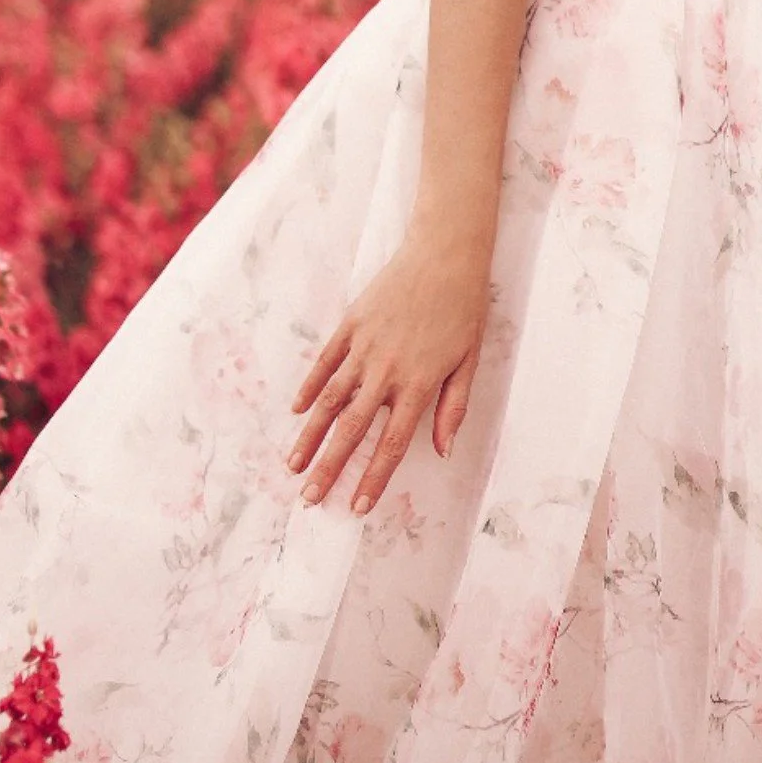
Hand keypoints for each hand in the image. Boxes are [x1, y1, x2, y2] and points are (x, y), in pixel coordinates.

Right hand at [287, 229, 488, 512]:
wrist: (444, 255)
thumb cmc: (463, 310)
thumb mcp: (469, 362)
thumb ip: (453, 408)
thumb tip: (443, 451)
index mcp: (417, 385)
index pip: (391, 444)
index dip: (373, 478)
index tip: (356, 507)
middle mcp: (385, 371)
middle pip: (351, 431)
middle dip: (330, 469)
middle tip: (309, 498)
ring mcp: (363, 347)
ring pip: (330, 400)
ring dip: (310, 436)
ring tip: (292, 465)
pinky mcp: (350, 325)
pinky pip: (325, 362)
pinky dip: (309, 387)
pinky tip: (297, 411)